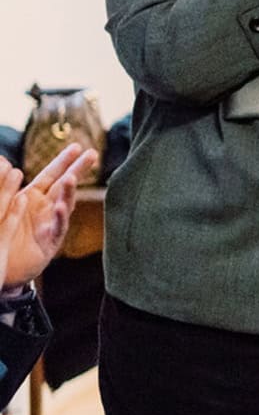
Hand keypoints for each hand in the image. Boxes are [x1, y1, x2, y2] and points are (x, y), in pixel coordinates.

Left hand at [1, 144, 97, 288]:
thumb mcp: (3, 204)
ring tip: (70, 178)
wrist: (4, 267)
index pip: (51, 175)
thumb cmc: (4, 234)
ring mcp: (50, 225)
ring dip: (67, 192)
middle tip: (94, 154)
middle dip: (78, 169)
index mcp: (34, 197)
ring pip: (63, 205)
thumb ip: (4, 184)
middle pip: (64, 185)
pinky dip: (60, 218)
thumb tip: (3, 160)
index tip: (78, 146)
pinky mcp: (49, 243)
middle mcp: (46, 209)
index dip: (64, 160)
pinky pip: (57, 228)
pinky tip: (61, 207)